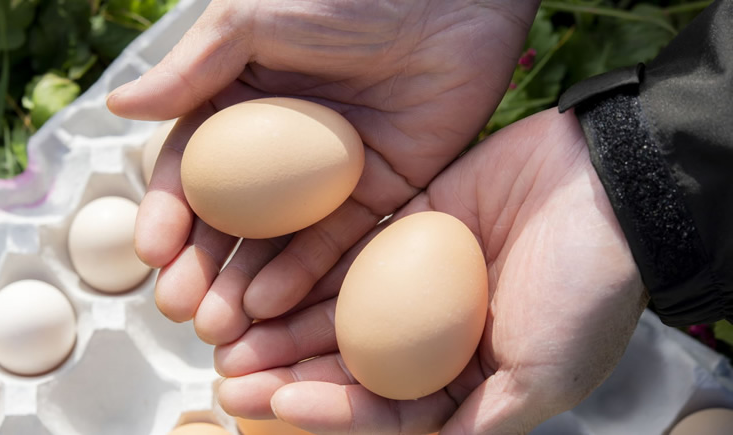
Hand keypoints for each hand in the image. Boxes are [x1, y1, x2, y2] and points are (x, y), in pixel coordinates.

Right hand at [106, 0, 540, 343]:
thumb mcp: (252, 21)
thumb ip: (190, 71)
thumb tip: (118, 108)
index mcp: (241, 104)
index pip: (195, 171)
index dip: (169, 214)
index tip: (151, 254)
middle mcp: (281, 148)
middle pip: (231, 221)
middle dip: (201, 268)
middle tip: (180, 309)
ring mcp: (329, 176)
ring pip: (277, 245)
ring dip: (243, 288)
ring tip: (217, 327)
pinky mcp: (380, 194)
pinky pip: (337, 244)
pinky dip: (303, 278)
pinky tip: (269, 307)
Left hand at [212, 109, 647, 433]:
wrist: (609, 183)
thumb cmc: (590, 284)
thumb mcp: (545, 373)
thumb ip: (481, 420)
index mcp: (467, 376)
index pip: (384, 407)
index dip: (328, 410)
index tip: (279, 404)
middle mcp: (433, 331)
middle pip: (346, 362)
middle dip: (287, 374)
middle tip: (230, 379)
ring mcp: (415, 276)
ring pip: (336, 309)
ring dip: (282, 326)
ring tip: (230, 336)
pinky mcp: (403, 224)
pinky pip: (344, 251)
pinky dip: (304, 269)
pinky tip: (261, 283)